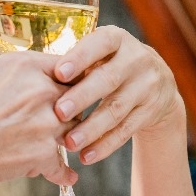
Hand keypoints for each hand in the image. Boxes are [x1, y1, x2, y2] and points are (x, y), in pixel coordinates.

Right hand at [0, 51, 76, 188]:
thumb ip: (27, 74)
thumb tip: (54, 77)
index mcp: (27, 65)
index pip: (70, 68)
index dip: (70, 84)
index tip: (68, 94)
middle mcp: (41, 89)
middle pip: (77, 100)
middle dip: (67, 114)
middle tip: (51, 124)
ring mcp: (46, 121)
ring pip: (72, 131)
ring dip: (61, 141)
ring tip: (40, 148)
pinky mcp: (43, 152)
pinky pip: (63, 165)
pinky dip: (61, 174)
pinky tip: (64, 177)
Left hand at [50, 26, 185, 164]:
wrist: (158, 83)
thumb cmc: (111, 64)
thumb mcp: (100, 53)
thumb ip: (76, 61)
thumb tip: (36, 77)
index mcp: (117, 39)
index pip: (100, 43)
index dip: (80, 58)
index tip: (58, 73)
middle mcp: (136, 60)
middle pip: (108, 79)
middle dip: (82, 97)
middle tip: (59, 112)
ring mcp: (146, 86)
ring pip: (116, 109)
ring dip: (91, 128)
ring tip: (70, 143)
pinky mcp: (150, 112)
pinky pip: (125, 130)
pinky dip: (105, 145)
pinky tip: (87, 155)